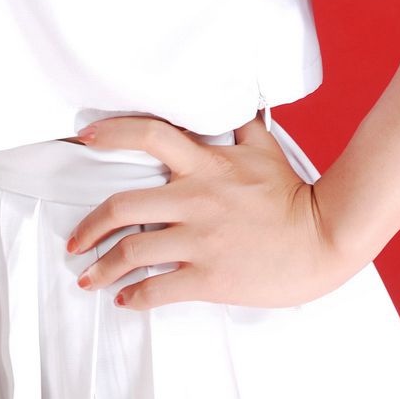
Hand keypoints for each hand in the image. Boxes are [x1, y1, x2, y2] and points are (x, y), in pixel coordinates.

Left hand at [66, 111, 355, 310]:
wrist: (325, 237)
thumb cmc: (294, 193)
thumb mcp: (265, 147)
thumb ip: (238, 124)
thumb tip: (229, 99)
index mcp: (206, 164)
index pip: (148, 135)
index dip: (110, 135)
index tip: (85, 141)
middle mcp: (195, 199)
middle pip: (122, 206)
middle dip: (89, 226)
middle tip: (74, 240)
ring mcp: (200, 240)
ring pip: (132, 252)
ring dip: (102, 268)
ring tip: (88, 277)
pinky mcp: (210, 277)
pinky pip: (159, 288)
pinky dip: (135, 296)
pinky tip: (125, 299)